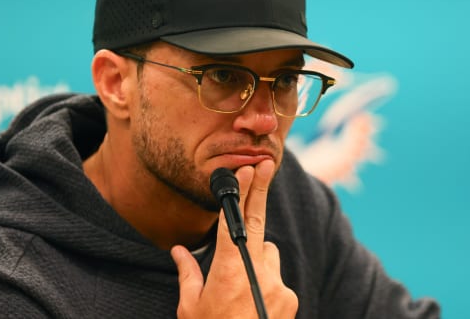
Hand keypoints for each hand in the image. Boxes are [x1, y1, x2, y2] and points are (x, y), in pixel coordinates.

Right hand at [171, 160, 297, 317]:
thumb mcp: (190, 309)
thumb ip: (188, 274)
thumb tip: (179, 251)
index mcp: (229, 271)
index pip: (235, 223)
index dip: (242, 194)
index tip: (248, 171)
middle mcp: (258, 273)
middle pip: (259, 227)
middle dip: (260, 194)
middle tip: (265, 165)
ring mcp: (278, 286)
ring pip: (268, 256)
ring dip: (257, 259)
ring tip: (238, 287)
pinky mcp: (290, 298)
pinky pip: (277, 277)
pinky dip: (266, 281)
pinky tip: (251, 302)